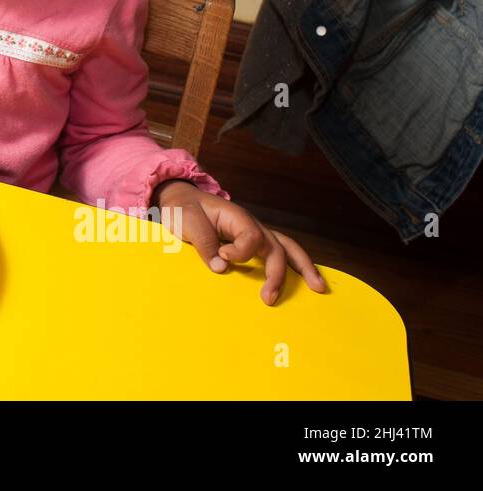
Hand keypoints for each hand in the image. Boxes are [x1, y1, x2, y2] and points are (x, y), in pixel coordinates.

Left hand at [152, 179, 327, 305]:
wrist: (179, 199)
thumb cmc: (184, 208)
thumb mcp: (187, 220)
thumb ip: (204, 242)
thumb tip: (222, 268)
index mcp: (237, 217)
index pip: (253, 237)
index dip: (241, 252)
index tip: (224, 256)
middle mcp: (251, 226)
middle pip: (278, 247)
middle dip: (279, 274)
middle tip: (269, 299)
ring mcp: (254, 235)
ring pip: (286, 249)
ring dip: (303, 268)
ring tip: (318, 288)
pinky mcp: (250, 245)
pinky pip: (275, 255)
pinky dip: (292, 268)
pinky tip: (303, 283)